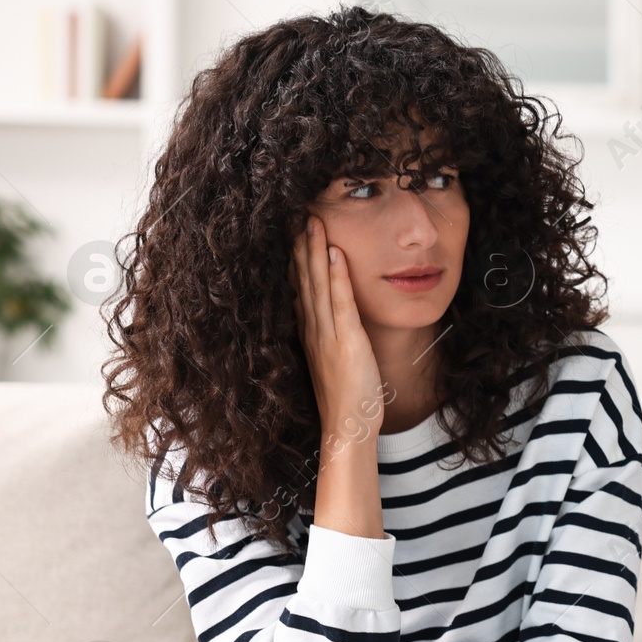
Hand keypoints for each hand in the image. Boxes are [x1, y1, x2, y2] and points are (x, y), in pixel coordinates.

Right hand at [291, 215, 387, 437]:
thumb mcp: (335, 360)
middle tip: (299, 213)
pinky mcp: (347, 343)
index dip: (297, 259)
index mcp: (311, 333)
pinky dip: (336, 277)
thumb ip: (331, 337)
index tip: (294, 231)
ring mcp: (328, 336)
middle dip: (301, 245)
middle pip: (304, 280)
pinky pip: (340, 304)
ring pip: (317, 285)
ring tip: (313, 221)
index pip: (301, 288)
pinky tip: (335, 253)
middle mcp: (313, 330)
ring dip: (315, 252)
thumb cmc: (347, 398)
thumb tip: (333, 317)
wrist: (347, 428)